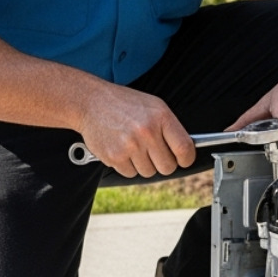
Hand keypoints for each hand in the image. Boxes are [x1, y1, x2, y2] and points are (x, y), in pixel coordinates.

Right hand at [77, 86, 195, 178]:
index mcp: (160, 117)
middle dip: (163, 163)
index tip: (183, 160)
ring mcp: (130, 146)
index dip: (186, 159)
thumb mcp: (153, 106)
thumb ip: (170, 127)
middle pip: (167, 167)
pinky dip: (127, 166)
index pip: (184, 148)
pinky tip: (121, 149)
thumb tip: (184, 152)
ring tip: (133, 146)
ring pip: (148, 172)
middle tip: (153, 153)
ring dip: (143, 164)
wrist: (91, 102)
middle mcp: (146, 132)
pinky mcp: (114, 157)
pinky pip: (130, 174)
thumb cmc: (124, 104)